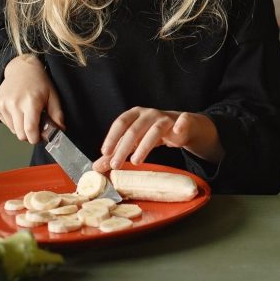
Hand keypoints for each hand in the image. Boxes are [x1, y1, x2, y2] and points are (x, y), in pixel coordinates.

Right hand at [0, 54, 62, 143]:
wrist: (22, 69)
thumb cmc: (40, 83)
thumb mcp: (53, 96)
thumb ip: (57, 115)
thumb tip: (60, 131)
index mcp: (30, 102)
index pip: (30, 130)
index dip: (35, 139)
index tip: (40, 138)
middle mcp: (14, 104)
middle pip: (20, 134)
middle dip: (29, 135)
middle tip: (36, 128)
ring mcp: (3, 105)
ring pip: (12, 130)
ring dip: (21, 128)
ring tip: (27, 116)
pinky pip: (5, 123)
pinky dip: (13, 122)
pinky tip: (18, 111)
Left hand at [92, 107, 216, 170]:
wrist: (180, 126)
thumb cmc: (152, 132)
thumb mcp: (133, 142)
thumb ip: (117, 152)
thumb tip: (97, 167)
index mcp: (135, 114)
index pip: (120, 123)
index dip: (112, 137)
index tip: (105, 153)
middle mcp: (149, 114)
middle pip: (134, 130)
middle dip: (123, 148)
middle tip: (116, 165)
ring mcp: (166, 118)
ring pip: (155, 130)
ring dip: (144, 146)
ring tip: (136, 161)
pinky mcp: (182, 122)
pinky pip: (182, 122)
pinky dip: (180, 125)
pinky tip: (177, 132)